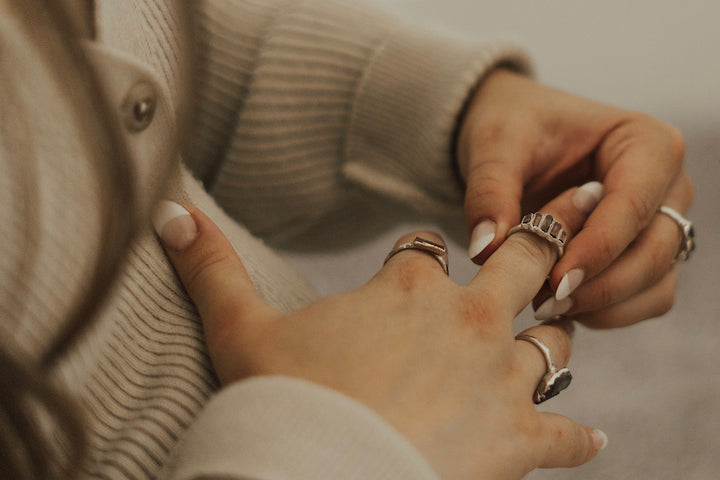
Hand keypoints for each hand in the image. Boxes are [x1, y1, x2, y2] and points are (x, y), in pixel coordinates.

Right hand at [153, 187, 606, 479]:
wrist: (321, 474)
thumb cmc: (284, 404)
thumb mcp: (240, 330)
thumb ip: (211, 267)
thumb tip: (169, 212)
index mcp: (407, 288)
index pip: (424, 248)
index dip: (420, 254)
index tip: (419, 261)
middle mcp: (467, 320)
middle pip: (522, 261)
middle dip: (535, 246)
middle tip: (552, 235)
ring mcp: (499, 378)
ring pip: (552, 342)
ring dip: (551, 339)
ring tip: (552, 338)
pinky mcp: (518, 440)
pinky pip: (564, 435)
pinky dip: (574, 438)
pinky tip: (590, 441)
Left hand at [457, 69, 693, 327]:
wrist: (513, 140)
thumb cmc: (514, 128)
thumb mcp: (495, 146)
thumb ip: (490, 193)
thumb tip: (486, 249)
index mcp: (645, 142)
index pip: (635, 204)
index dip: (598, 248)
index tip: (555, 280)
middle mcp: (667, 186)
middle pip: (655, 252)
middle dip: (601, 285)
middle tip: (545, 302)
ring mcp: (660, 225)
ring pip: (654, 285)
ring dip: (602, 305)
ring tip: (543, 305)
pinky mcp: (644, 256)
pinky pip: (642, 300)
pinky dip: (604, 312)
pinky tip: (556, 305)